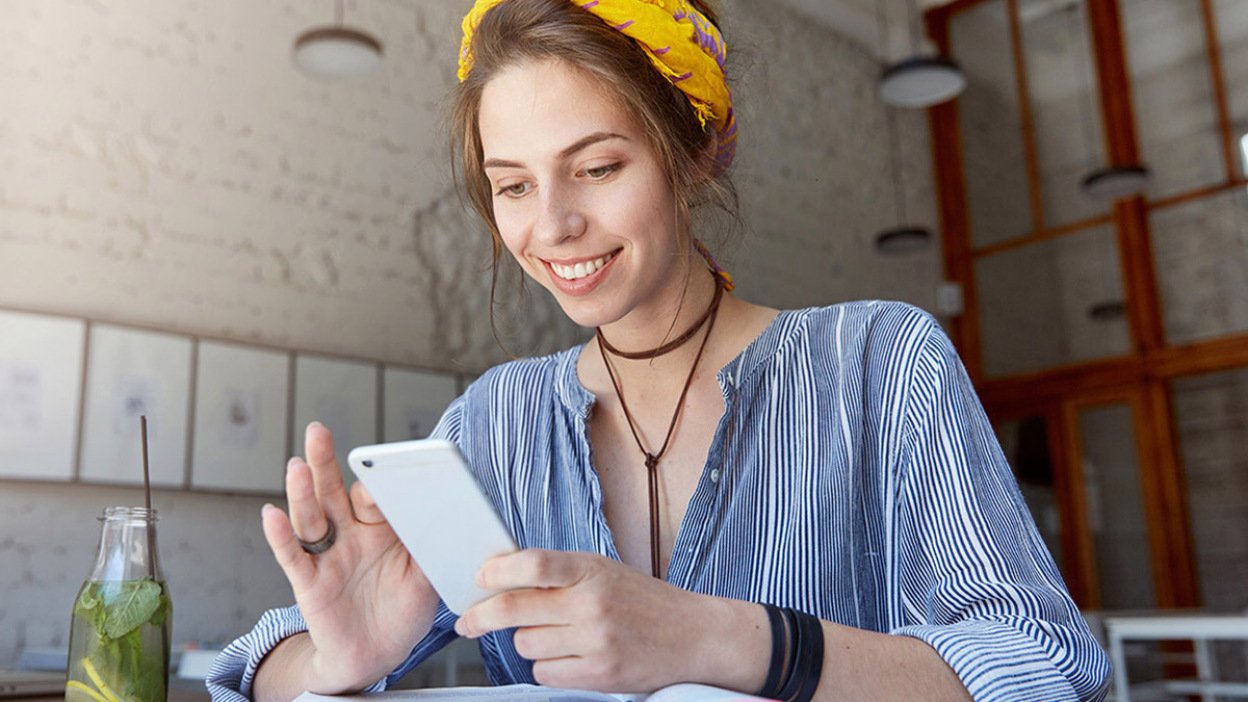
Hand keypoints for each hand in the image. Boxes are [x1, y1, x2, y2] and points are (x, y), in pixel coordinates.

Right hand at [260, 422, 440, 693]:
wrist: (378, 654)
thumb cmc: (404, 609)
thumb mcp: (427, 577)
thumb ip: (431, 546)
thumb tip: (447, 517)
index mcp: (381, 526)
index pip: (374, 495)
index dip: (377, 483)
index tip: (382, 471)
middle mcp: (350, 534)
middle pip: (333, 492)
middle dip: (325, 462)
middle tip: (318, 431)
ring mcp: (327, 555)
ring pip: (311, 518)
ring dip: (302, 493)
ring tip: (297, 467)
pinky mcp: (309, 583)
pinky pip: (292, 556)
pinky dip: (280, 536)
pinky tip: (271, 514)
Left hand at [453, 550, 739, 692]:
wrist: (693, 636)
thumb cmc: (644, 601)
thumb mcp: (604, 572)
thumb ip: (560, 573)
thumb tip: (503, 578)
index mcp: (592, 569)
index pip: (533, 564)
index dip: (497, 571)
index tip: (479, 578)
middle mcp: (592, 603)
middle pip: (514, 609)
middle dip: (482, 616)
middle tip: (468, 620)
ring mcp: (596, 641)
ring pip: (526, 645)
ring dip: (529, 642)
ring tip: (557, 635)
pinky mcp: (599, 675)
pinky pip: (544, 674)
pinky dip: (549, 667)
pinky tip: (571, 656)